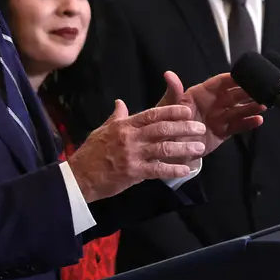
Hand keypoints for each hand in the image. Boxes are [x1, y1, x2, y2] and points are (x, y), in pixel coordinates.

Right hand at [68, 100, 207, 202]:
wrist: (79, 177)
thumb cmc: (91, 153)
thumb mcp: (102, 130)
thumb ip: (116, 117)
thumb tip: (120, 102)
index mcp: (123, 125)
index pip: (151, 114)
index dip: (171, 111)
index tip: (187, 111)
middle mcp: (130, 137)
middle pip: (162, 128)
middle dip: (183, 127)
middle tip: (199, 128)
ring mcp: (132, 155)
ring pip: (163, 148)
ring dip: (183, 148)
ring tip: (199, 148)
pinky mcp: (133, 172)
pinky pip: (157, 170)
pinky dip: (173, 169)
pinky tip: (186, 169)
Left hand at [157, 71, 265, 154]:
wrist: (169, 149)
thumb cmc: (166, 123)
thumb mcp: (168, 106)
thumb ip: (173, 91)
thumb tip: (168, 74)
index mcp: (200, 94)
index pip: (219, 83)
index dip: (233, 78)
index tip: (246, 75)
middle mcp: (213, 104)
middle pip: (233, 95)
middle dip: (247, 92)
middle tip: (261, 90)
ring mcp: (219, 118)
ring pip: (238, 110)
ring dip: (251, 107)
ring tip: (263, 105)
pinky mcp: (222, 132)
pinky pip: (237, 126)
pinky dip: (248, 123)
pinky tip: (258, 120)